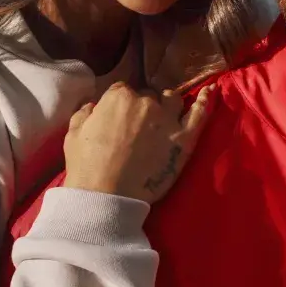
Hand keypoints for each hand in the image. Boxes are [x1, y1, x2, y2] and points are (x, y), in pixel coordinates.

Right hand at [63, 83, 214, 204]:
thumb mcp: (74, 133)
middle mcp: (146, 102)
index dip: (122, 104)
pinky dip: (205, 101)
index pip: (123, 91)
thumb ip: (85, 113)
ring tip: (166, 113)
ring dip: (168, 103)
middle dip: (144, 106)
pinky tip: (211, 91)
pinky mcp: (184, 139)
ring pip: (172, 100)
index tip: (120, 117)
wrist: (106, 195)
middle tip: (139, 125)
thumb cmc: (86, 166)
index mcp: (119, 97)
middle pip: (148, 96)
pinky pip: (199, 114)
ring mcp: (167, 119)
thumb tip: (94, 106)